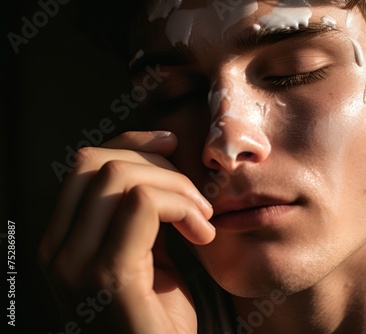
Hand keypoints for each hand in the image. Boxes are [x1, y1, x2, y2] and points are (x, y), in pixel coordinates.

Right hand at [38, 131, 215, 333]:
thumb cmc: (158, 318)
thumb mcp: (147, 255)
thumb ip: (142, 216)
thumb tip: (160, 166)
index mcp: (64, 241)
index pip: (84, 165)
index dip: (131, 144)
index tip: (171, 144)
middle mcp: (58, 249)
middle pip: (96, 163)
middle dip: (157, 164)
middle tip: (195, 196)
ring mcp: (76, 264)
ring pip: (118, 177)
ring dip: (175, 186)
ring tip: (202, 216)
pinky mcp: (108, 276)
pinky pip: (143, 204)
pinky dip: (181, 205)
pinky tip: (203, 232)